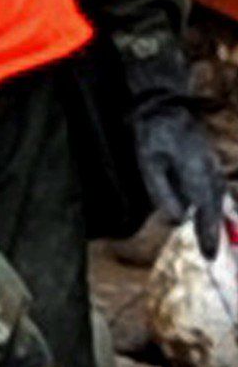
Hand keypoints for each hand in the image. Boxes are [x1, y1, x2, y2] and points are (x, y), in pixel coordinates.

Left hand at [137, 101, 223, 257]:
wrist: (166, 111)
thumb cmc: (153, 138)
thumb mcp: (149, 165)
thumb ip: (163, 192)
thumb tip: (180, 219)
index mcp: (196, 172)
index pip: (206, 210)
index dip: (208, 234)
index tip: (209, 255)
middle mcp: (210, 172)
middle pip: (215, 208)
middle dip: (214, 232)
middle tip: (210, 256)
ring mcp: (212, 168)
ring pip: (217, 199)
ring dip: (214, 221)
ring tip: (209, 245)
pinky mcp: (209, 166)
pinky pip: (214, 191)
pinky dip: (212, 207)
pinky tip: (205, 220)